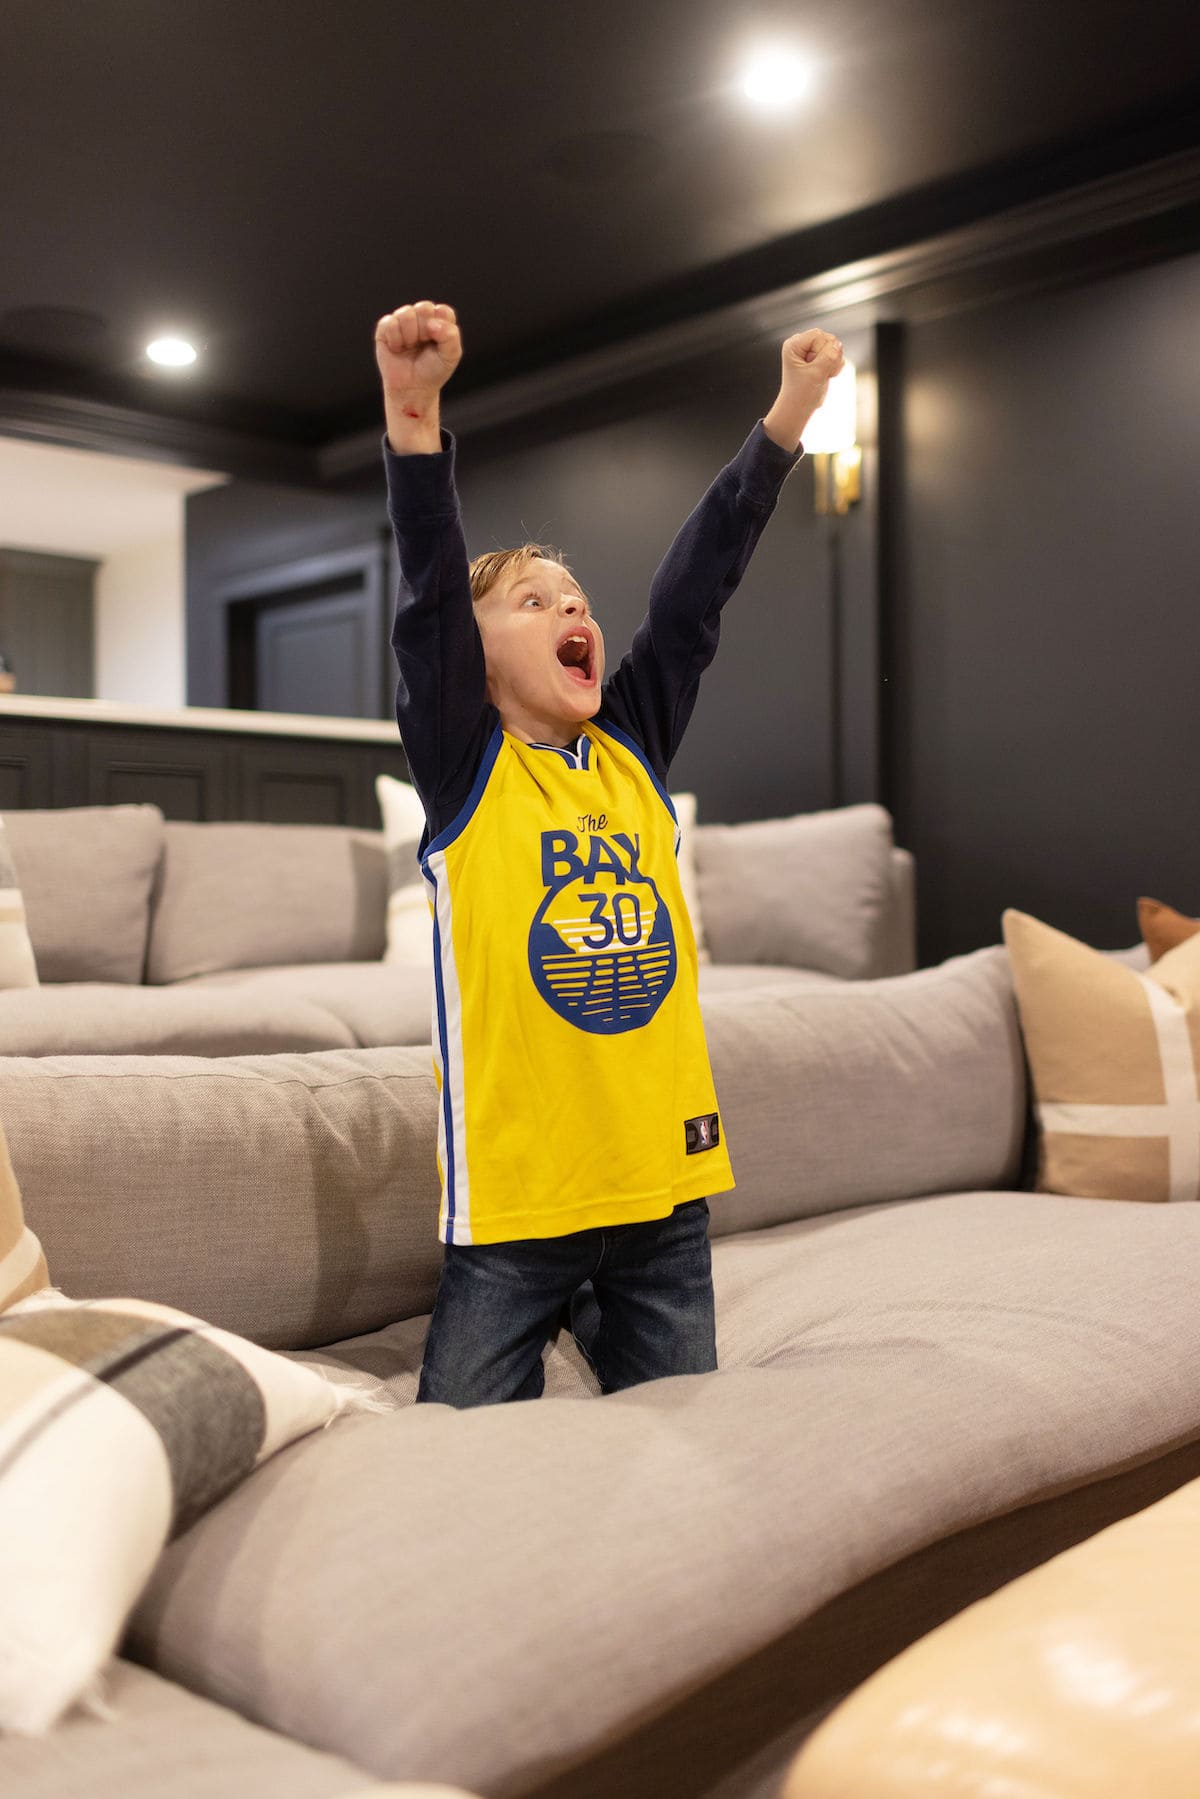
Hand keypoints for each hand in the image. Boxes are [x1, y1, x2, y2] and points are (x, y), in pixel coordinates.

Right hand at [374, 302, 461, 397]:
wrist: (413, 389)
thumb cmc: (433, 371)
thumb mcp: (451, 356)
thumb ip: (451, 336)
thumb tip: (431, 323)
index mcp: (439, 320)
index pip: (443, 311)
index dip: (441, 329)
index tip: (438, 346)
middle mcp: (421, 317)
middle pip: (424, 308)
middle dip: (425, 331)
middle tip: (423, 346)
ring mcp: (402, 321)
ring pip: (406, 313)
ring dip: (410, 336)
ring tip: (410, 348)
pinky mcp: (385, 328)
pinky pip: (390, 323)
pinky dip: (395, 339)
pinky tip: (397, 349)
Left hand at [762, 328, 845, 452]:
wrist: (799, 409)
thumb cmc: (800, 394)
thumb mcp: (815, 374)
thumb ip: (829, 357)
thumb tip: (838, 344)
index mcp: (794, 344)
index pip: (819, 335)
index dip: (823, 351)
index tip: (814, 367)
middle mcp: (802, 344)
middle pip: (829, 339)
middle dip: (829, 357)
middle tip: (818, 372)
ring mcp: (811, 351)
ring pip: (835, 347)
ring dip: (833, 364)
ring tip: (821, 375)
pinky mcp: (820, 358)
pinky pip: (837, 356)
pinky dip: (835, 367)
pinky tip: (825, 376)